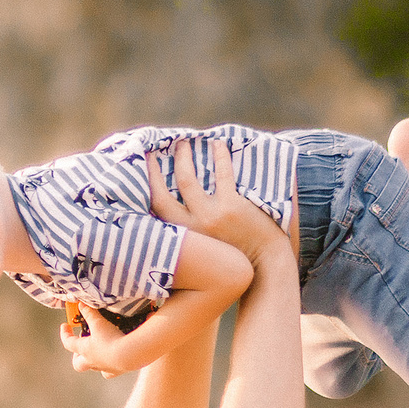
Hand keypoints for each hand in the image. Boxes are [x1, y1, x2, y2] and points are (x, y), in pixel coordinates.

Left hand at [62, 303, 135, 375]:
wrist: (129, 354)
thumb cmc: (111, 338)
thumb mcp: (99, 322)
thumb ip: (89, 312)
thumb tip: (81, 304)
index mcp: (84, 349)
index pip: (68, 342)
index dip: (65, 333)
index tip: (65, 326)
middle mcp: (91, 361)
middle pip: (77, 364)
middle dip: (76, 356)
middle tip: (80, 347)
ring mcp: (103, 367)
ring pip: (93, 368)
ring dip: (92, 361)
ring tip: (97, 351)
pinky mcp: (115, 371)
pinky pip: (109, 372)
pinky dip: (108, 367)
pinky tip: (112, 361)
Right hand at [146, 137, 286, 263]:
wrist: (265, 264)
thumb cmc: (235, 253)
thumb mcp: (204, 247)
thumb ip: (189, 232)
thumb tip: (175, 206)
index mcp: (184, 236)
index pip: (156, 208)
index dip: (147, 185)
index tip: (143, 165)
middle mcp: (192, 227)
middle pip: (162, 194)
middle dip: (155, 170)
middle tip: (156, 149)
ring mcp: (211, 216)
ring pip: (187, 179)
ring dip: (183, 157)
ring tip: (184, 143)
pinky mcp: (232, 207)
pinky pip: (222, 174)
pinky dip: (219, 156)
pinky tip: (218, 144)